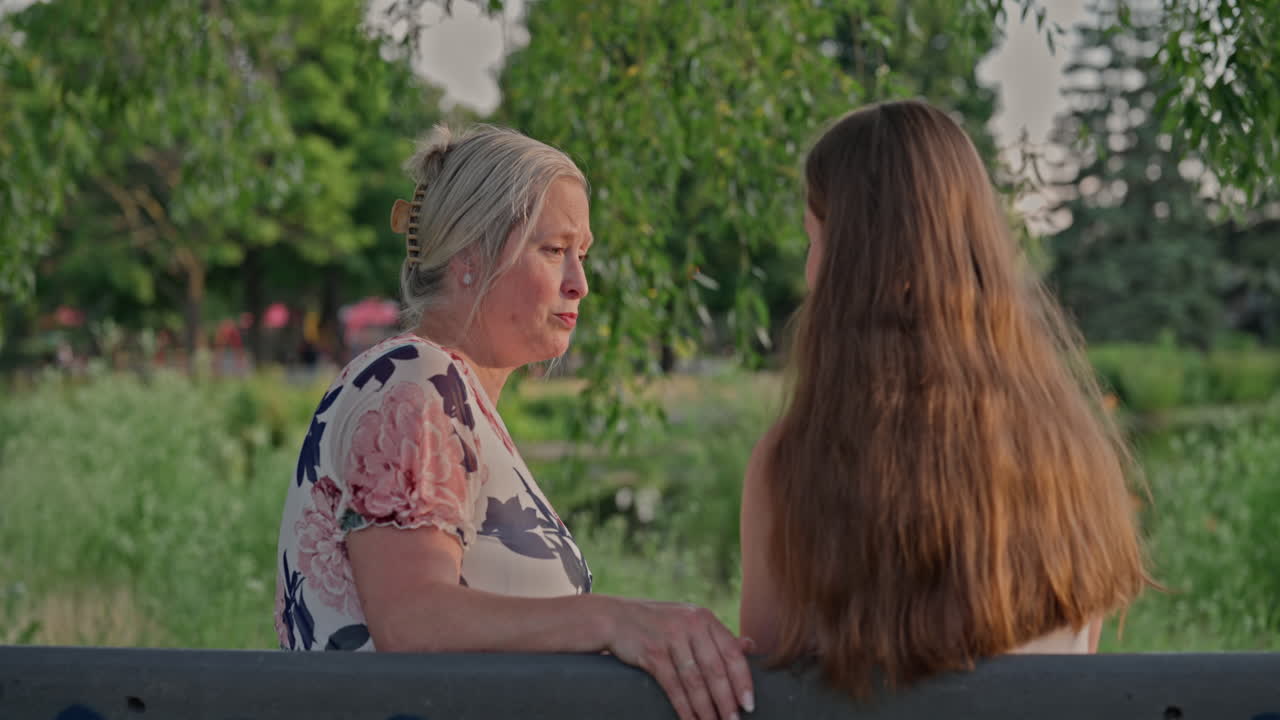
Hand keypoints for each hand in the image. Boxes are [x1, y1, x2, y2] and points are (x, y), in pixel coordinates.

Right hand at [600, 598, 754, 719]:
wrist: (617, 617)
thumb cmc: (660, 623)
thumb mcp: (690, 621)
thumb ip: (717, 636)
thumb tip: (750, 646)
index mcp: (704, 618)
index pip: (731, 652)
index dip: (743, 680)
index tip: (749, 703)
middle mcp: (690, 625)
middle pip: (715, 669)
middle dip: (726, 700)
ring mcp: (670, 638)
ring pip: (695, 681)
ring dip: (706, 708)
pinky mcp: (652, 653)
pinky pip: (673, 686)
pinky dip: (683, 707)